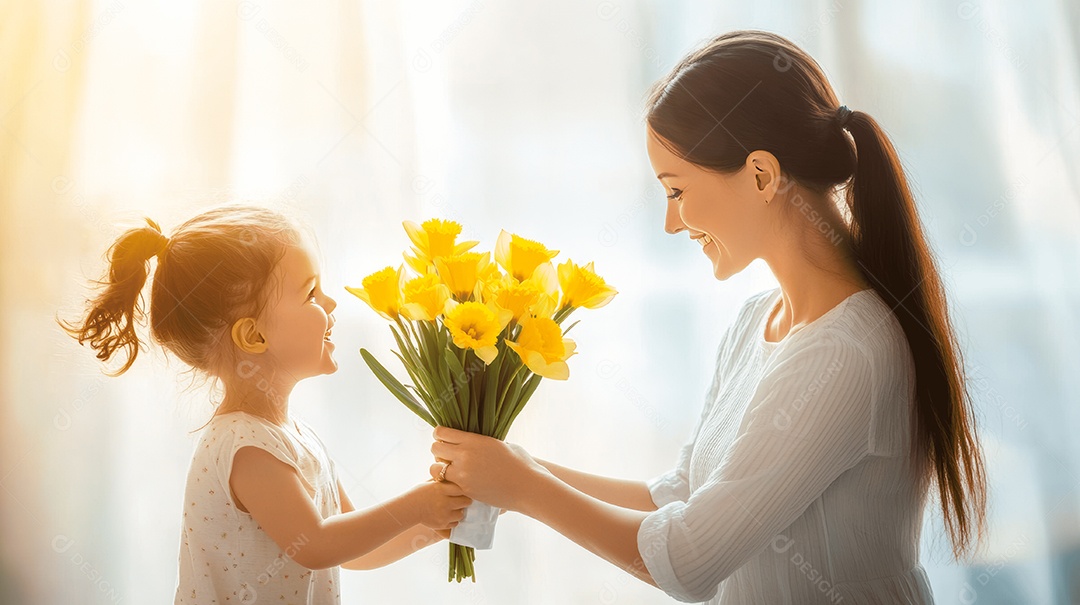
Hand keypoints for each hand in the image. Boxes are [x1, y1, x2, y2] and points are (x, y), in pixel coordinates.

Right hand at [409, 479, 471, 530]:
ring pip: (461, 514)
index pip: (462, 489)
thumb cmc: (419, 493)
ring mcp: (443, 514)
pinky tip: (447, 516)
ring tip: (453, 509)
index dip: (464, 490)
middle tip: (462, 500)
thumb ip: (443, 481)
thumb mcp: (430, 483)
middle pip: (466, 501)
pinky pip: (455, 523)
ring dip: (459, 511)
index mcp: (441, 489)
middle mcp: (444, 502)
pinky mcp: (442, 524)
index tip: (462, 491)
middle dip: (465, 501)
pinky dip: (453, 520)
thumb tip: (455, 477)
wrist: (408, 509)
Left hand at [429, 426, 547, 511]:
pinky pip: (445, 484)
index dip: (440, 434)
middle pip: (434, 448)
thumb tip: (475, 440)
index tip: (445, 438)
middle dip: (438, 450)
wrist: (527, 487)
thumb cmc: (519, 463)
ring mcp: (463, 474)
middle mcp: (465, 456)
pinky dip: (448, 482)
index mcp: (474, 440)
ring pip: (434, 468)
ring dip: (439, 468)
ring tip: (450, 469)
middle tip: (447, 454)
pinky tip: (459, 481)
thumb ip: (483, 442)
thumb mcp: (500, 444)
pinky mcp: (465, 490)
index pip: (441, 432)